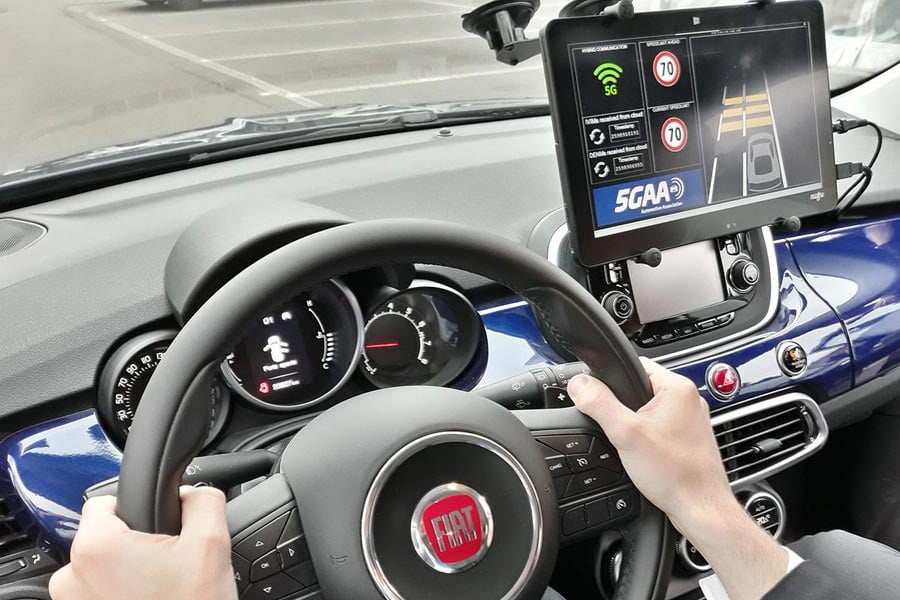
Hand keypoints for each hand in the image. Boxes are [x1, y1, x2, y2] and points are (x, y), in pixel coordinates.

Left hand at [50, 486, 237, 599]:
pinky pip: (100, 596)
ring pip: (104, 571)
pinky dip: (123, 596)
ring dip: (129, 575)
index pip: (106, 501)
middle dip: (137, 547)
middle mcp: (71, 576)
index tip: (161, 530)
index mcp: (96, 547)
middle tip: (169, 567)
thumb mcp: (212, 545)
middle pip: (106, 538)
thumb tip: (194, 492)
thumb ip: (203, 502)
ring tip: (162, 592)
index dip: (141, 509)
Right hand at [568, 359, 786, 599]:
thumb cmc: (676, 474)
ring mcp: (691, 419)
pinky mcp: (689, 437)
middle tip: (622, 431)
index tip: (602, 401)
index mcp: (677, 387)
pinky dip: (648, 438)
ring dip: (636, 424)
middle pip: (639, 388)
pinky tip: (647, 455)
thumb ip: (599, 404)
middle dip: (623, 408)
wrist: (700, 508)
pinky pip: (660, 427)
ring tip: (636, 445)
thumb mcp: (625, 433)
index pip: (634, 365)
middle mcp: (688, 399)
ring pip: (649, 410)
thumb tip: (579, 384)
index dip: (611, 381)